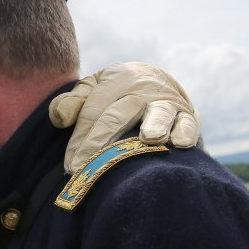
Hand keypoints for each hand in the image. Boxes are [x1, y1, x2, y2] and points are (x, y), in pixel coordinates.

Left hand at [49, 62, 200, 172]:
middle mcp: (141, 88)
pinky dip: (186, 130)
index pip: (93, 111)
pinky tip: (181, 143)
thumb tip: (59, 118)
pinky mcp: (188, 113)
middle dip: (101, 143)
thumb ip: (72, 102)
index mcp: (114, 80)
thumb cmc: (115, 92)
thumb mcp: (92, 89)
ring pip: (159, 112)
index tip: (71, 166)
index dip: (80, 138)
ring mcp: (166, 100)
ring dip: (156, 124)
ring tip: (149, 139)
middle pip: (118, 115)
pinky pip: (189, 121)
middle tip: (88, 170)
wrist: (157, 79)